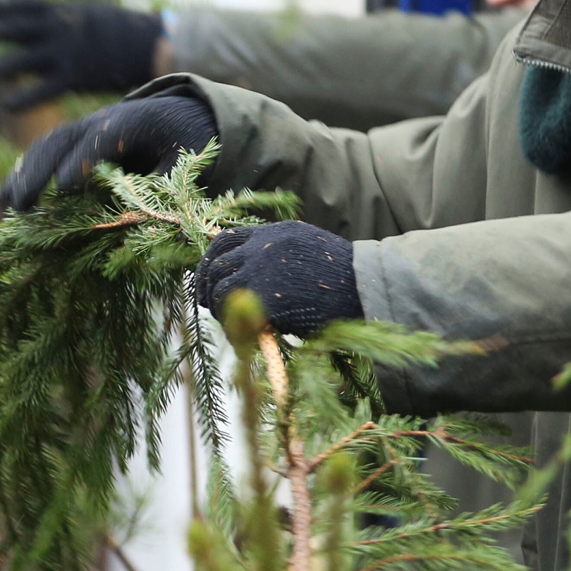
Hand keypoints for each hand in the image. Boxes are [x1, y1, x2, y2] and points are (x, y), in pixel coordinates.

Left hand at [0, 0, 164, 109]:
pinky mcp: (77, 77)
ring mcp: (67, 54)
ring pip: (22, 60)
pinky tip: (4, 103)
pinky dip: (23, 97)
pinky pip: (44, 89)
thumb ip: (61, 17)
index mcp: (63, 10)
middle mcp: (60, 29)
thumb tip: (37, 18)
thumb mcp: (88, 12)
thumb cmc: (119, 29)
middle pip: (14, 29)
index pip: (21, 5)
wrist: (151, 45)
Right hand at [0, 92, 217, 209]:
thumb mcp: (191, 158)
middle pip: (64, 139)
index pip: (103, 138)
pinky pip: (46, 151)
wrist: (183, 111)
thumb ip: (167, 182)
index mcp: (136, 119)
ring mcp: (86, 127)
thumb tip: (143, 213)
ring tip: (10, 204)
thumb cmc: (189, 138)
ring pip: (48, 143)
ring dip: (26, 171)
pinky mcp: (76, 139)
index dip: (83, 161)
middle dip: (42, 170)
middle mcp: (104, 119)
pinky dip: (25, 170)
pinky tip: (6, 195)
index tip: (65, 188)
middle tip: (24, 203)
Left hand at [195, 220, 360, 336]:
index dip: (211, 259)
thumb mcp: (308, 251)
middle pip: (215, 263)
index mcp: (275, 232)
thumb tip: (249, 273)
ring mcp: (261, 269)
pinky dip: (231, 328)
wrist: (364, 289)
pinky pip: (231, 313)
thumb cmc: (343, 278)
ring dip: (218, 309)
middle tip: (207, 304)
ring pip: (218, 289)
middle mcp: (263, 246)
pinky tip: (241, 338)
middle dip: (205, 285)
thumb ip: (278, 254)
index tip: (208, 277)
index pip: (225, 239)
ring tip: (229, 324)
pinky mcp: (265, 296)